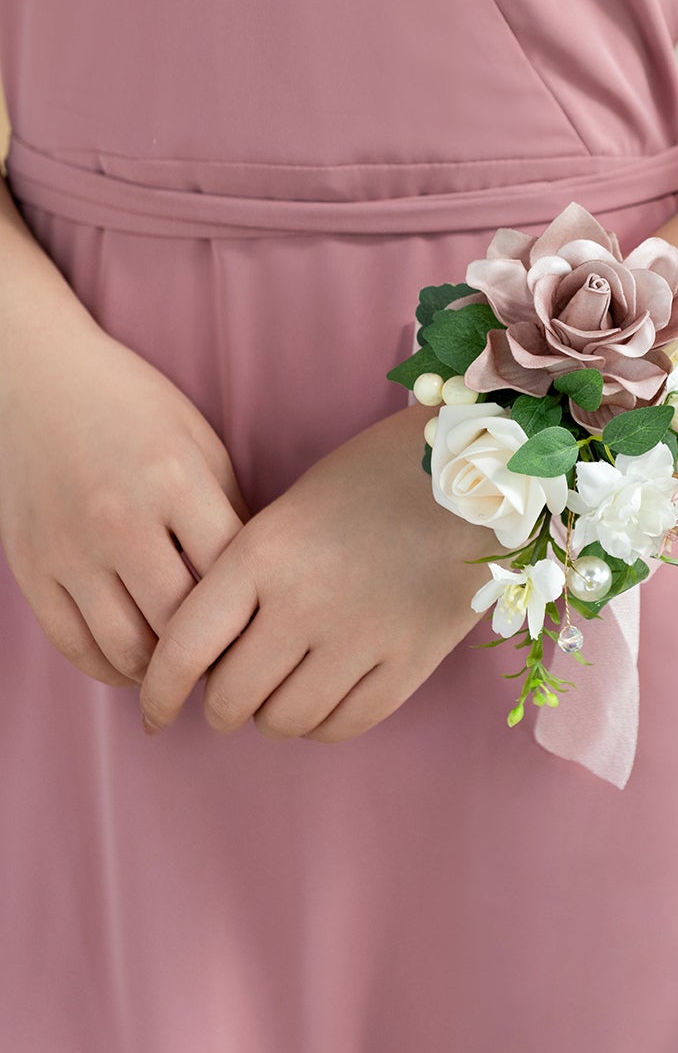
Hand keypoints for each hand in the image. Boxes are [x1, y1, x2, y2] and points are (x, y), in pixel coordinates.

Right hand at [0, 310, 249, 686]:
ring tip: (187, 671)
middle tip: (236, 669)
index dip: (258, 614)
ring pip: (128, 647)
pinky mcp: (30, 566)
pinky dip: (110, 668)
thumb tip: (262, 589)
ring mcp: (69, 547)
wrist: (35, 379)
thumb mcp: (199, 442)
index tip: (272, 632)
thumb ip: (230, 512)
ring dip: (164, 673)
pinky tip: (136, 664)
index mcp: (175, 479)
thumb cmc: (133, 407)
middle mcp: (120, 518)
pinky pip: (74, 643)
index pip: (232, 576)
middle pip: (182, 623)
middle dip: (216, 657)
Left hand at [138, 404, 501, 742]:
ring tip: (279, 693)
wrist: (478, 472)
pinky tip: (323, 699)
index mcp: (263, 552)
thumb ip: (246, 575)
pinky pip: (343, 725)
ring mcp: (360, 638)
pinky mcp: (410, 663)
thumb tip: (209, 650)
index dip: (157, 691)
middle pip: (229, 697)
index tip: (154, 709)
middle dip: (218, 705)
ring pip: (283, 720)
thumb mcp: (292, 508)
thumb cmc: (375, 478)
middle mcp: (303, 602)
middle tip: (227, 692)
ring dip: (269, 716)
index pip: (183, 647)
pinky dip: (321, 724)